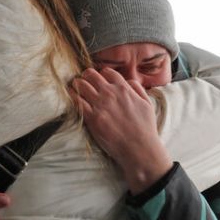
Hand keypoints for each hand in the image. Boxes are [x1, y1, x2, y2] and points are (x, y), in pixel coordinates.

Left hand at [72, 68, 172, 192]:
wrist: (139, 148)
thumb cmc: (145, 128)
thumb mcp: (147, 104)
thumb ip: (137, 89)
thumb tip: (128, 81)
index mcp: (123, 88)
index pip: (107, 72)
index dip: (101, 74)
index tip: (99, 80)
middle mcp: (110, 93)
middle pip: (90, 74)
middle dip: (86, 76)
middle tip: (84, 82)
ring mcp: (100, 105)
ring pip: (81, 85)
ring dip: (77, 85)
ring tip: (75, 89)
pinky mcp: (92, 118)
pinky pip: (76, 101)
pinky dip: (72, 97)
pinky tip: (72, 98)